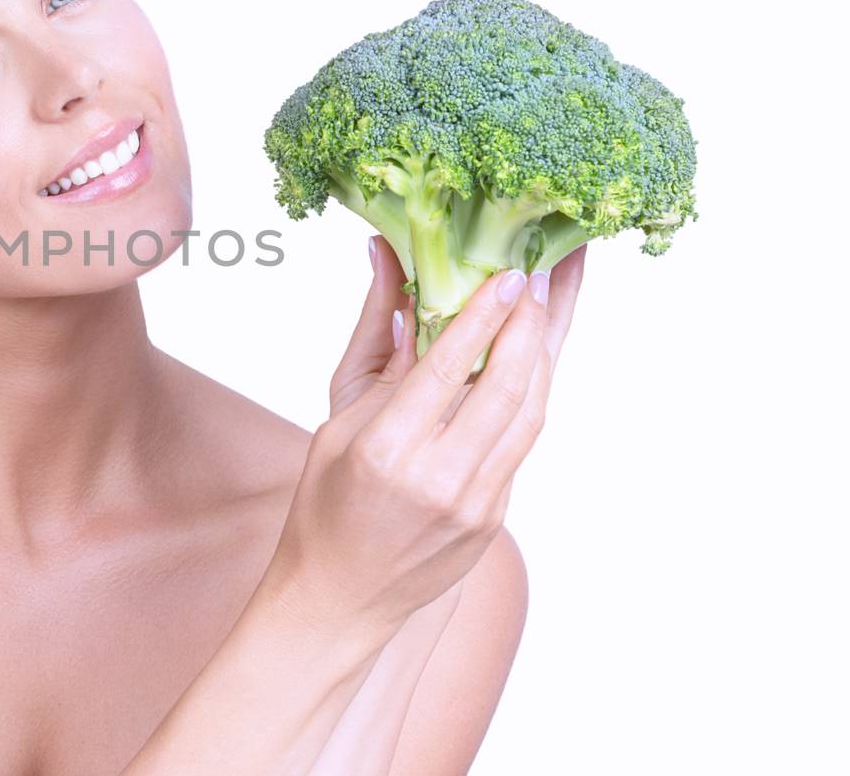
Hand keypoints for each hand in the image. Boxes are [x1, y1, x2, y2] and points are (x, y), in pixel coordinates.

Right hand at [264, 239, 586, 633]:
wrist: (339, 599)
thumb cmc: (323, 508)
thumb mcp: (335, 424)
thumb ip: (375, 350)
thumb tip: (394, 275)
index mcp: (386, 450)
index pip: (448, 367)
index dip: (484, 315)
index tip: (511, 274)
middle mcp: (438, 478)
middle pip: (506, 386)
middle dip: (532, 324)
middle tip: (544, 276)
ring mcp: (475, 504)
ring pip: (530, 414)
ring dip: (544, 355)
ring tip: (551, 308)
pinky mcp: (494, 518)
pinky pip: (521, 444)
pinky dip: (530, 396)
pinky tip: (533, 362)